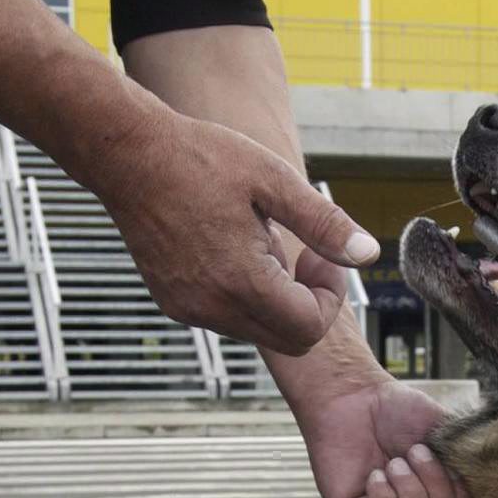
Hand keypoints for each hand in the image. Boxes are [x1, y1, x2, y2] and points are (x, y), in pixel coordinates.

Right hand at [72, 100, 379, 357]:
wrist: (128, 156)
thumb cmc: (201, 158)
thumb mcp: (273, 180)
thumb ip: (324, 223)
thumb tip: (368, 255)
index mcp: (241, 280)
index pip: (309, 328)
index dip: (330, 297)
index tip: (321, 256)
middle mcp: (212, 306)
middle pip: (287, 342)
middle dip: (309, 304)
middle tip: (304, 254)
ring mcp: (189, 309)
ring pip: (257, 332)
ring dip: (276, 300)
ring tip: (261, 243)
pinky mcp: (173, 303)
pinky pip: (226, 319)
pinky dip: (245, 297)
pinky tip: (234, 249)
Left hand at [284, 364, 470, 497]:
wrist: (358, 399)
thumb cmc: (402, 413)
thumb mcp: (449, 434)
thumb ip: (472, 462)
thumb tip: (490, 485)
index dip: (460, 494)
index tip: (447, 459)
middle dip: (434, 491)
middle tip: (414, 453)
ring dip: (409, 496)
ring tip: (395, 464)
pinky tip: (376, 476)